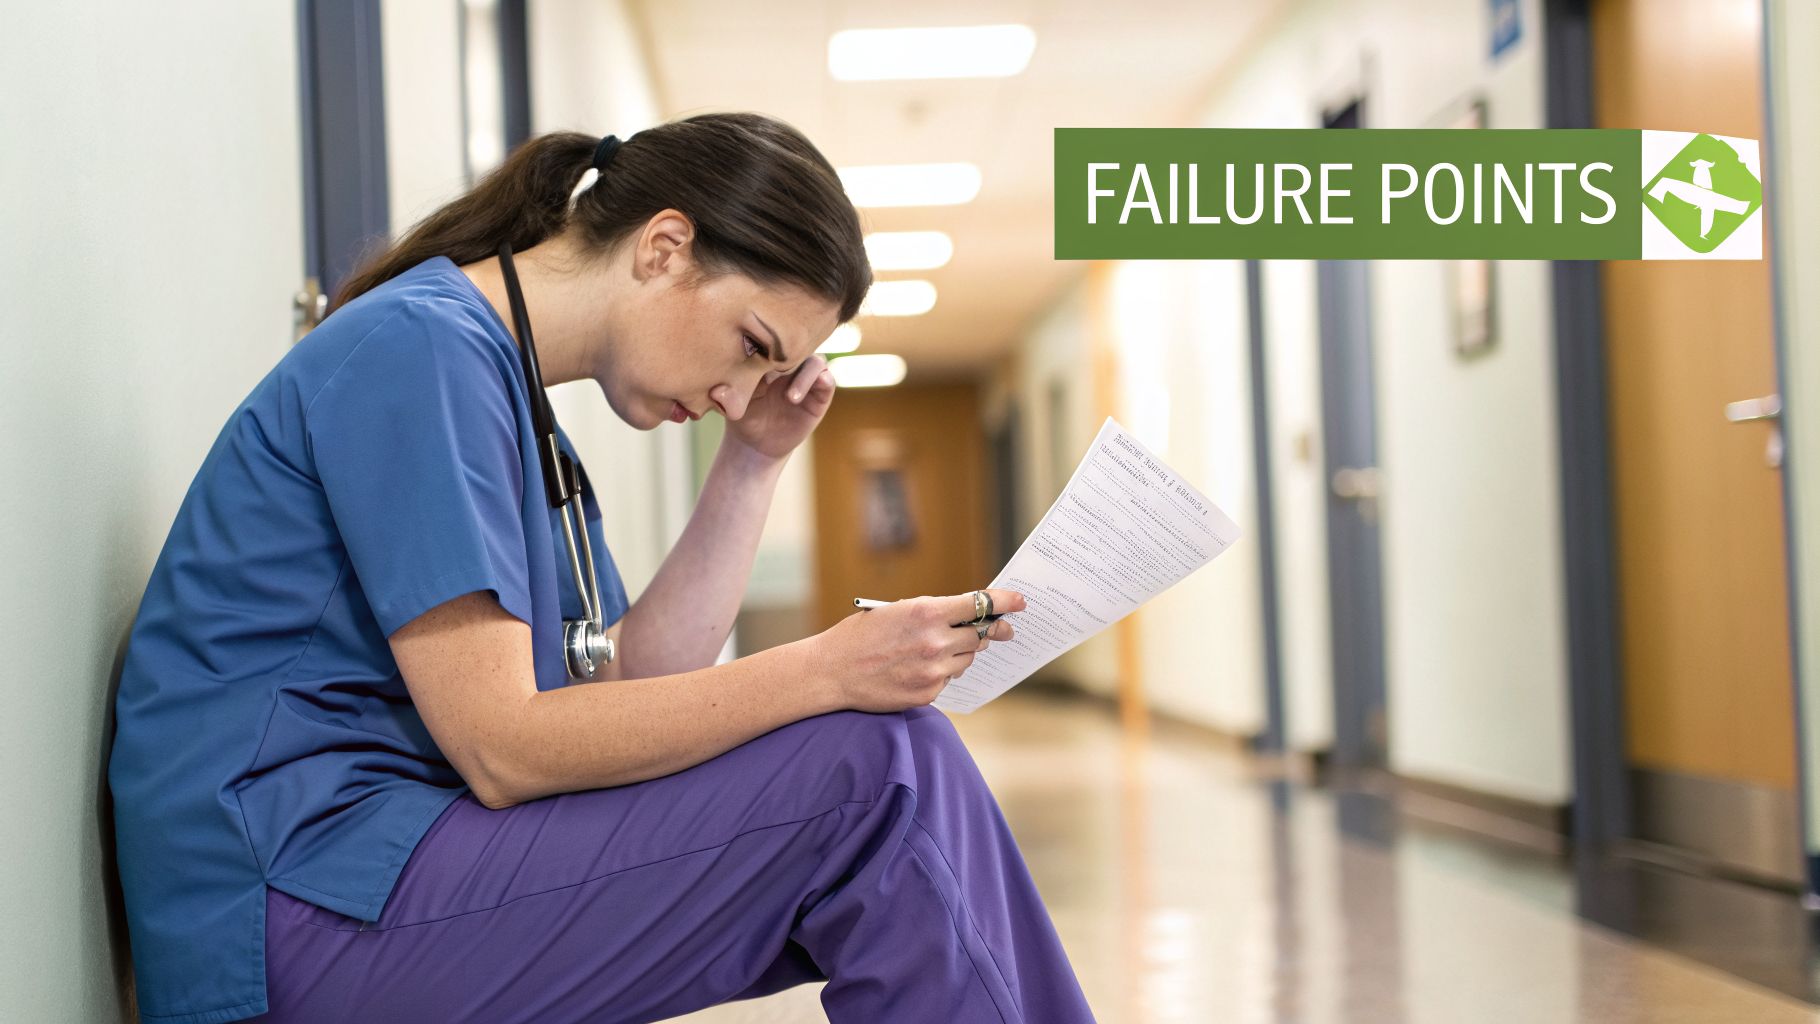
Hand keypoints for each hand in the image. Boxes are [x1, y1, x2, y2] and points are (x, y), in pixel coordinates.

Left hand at [723, 354, 834, 460]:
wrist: (758, 444)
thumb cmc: (743, 416)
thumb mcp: (732, 405)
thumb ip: (725, 396)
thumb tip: (717, 392)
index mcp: (771, 357)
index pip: (777, 339)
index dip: (770, 343)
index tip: (757, 359)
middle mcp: (792, 364)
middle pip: (800, 345)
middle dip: (789, 356)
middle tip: (775, 372)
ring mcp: (807, 378)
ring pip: (816, 361)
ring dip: (804, 375)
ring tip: (789, 397)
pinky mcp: (820, 395)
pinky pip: (827, 381)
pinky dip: (819, 382)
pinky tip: (796, 398)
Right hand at [810, 589, 1025, 712]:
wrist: (831, 672)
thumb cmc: (860, 636)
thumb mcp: (896, 612)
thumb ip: (933, 614)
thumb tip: (967, 616)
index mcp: (926, 612)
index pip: (979, 604)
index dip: (1005, 602)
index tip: (1020, 602)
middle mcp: (935, 641)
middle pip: (980, 634)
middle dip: (986, 630)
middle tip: (993, 629)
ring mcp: (933, 670)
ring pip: (967, 658)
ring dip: (960, 651)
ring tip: (932, 648)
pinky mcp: (928, 693)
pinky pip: (948, 678)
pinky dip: (941, 671)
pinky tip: (917, 667)